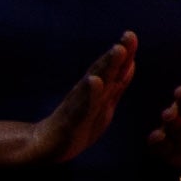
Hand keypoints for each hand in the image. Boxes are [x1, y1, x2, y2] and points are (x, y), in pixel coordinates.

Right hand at [4, 33, 138, 168]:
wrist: (48, 145)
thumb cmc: (78, 123)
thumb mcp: (104, 103)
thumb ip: (118, 84)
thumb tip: (131, 63)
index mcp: (98, 90)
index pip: (113, 69)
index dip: (124, 53)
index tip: (132, 35)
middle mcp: (87, 93)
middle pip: (104, 70)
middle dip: (118, 53)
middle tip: (129, 35)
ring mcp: (79, 105)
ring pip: (95, 83)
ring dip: (107, 66)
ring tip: (118, 50)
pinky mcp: (72, 120)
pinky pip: (82, 105)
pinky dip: (90, 93)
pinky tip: (95, 81)